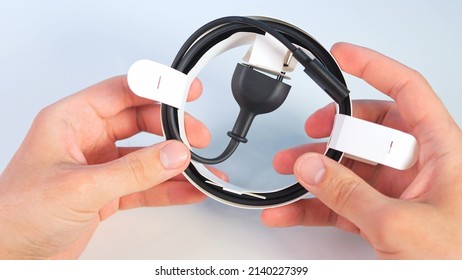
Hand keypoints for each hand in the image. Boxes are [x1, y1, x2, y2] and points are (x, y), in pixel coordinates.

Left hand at [0, 76, 208, 258]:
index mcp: (71, 121)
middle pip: (140, 122)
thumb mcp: (79, 187)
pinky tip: (187, 190)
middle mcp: (87, 140)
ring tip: (199, 168)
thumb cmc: (16, 215)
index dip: (156, 88)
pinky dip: (168, 189)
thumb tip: (173, 154)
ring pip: (147, 156)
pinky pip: (146, 185)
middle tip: (197, 137)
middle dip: (172, 128)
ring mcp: (100, 167)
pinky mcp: (107, 194)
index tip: (184, 91)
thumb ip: (132, 171)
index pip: (122, 92)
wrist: (8, 257)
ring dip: (175, 162)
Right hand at [262, 42, 461, 258]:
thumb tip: (312, 168)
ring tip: (287, 174)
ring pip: (350, 169)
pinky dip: (313, 207)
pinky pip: (341, 203)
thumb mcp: (400, 224)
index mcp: (441, 152)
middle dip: (332, 132)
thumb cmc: (457, 263)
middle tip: (308, 137)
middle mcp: (420, 168)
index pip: (407, 92)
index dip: (374, 67)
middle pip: (369, 132)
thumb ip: (349, 194)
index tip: (343, 56)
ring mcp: (398, 193)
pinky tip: (290, 210)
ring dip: (315, 172)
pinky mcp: (381, 217)